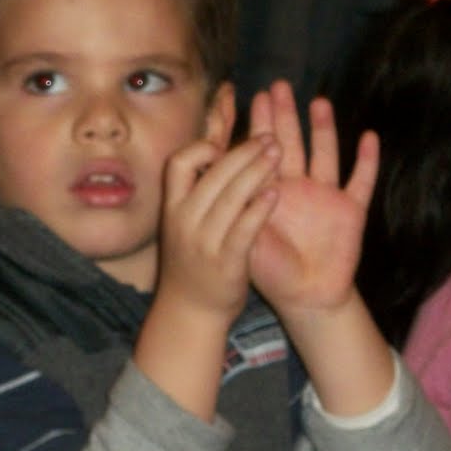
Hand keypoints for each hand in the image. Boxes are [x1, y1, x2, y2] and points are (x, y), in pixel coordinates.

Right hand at [155, 130, 281, 324]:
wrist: (189, 312)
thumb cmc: (193, 261)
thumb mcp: (184, 223)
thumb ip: (199, 191)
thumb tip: (216, 151)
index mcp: (172, 208)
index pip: (180, 163)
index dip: (204, 147)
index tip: (226, 146)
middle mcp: (185, 221)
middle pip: (214, 173)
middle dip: (245, 151)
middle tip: (270, 139)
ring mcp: (204, 242)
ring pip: (232, 196)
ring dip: (258, 170)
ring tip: (278, 154)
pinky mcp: (226, 261)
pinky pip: (244, 228)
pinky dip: (260, 208)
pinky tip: (275, 193)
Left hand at [244, 81, 378, 320]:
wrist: (306, 299)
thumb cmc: (272, 271)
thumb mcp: (250, 236)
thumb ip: (243, 206)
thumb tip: (231, 172)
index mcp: (270, 192)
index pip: (262, 153)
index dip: (259, 127)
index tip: (254, 98)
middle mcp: (299, 188)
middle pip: (291, 144)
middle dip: (284, 116)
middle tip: (277, 86)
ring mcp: (327, 196)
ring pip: (326, 154)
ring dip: (323, 129)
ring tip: (318, 101)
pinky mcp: (351, 209)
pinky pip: (362, 180)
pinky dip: (368, 161)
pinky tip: (369, 137)